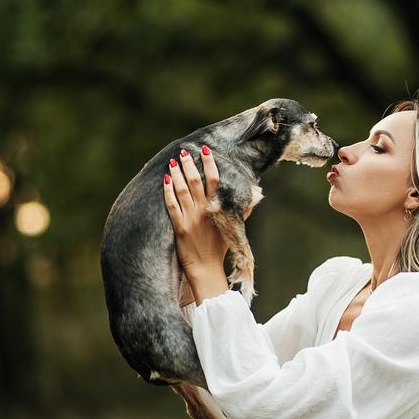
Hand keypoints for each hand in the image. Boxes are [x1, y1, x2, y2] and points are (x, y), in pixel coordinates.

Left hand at [163, 146, 251, 276]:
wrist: (206, 268)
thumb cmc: (220, 248)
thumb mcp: (234, 228)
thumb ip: (242, 211)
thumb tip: (254, 198)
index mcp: (218, 209)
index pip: (214, 180)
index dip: (209, 163)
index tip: (205, 150)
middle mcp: (204, 211)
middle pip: (195, 181)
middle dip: (189, 164)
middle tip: (184, 152)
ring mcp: (190, 218)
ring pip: (182, 190)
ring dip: (177, 173)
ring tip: (173, 161)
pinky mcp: (178, 227)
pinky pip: (171, 205)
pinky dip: (167, 191)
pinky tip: (165, 180)